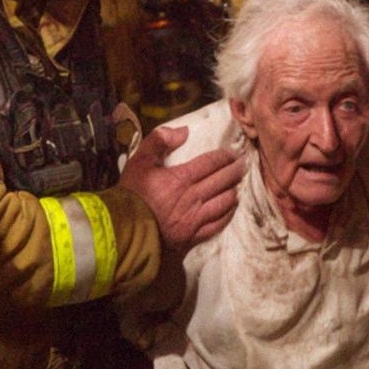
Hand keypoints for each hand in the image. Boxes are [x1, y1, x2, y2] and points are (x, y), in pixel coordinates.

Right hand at [119, 125, 243, 249]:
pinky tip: (231, 208)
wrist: (124, 231)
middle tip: (244, 165)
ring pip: (224, 202)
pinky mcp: (193, 236)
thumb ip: (159, 141)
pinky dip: (227, 214)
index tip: (234, 153)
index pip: (211, 163)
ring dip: (234, 191)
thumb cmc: (131, 195)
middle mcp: (193, 198)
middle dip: (235, 171)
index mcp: (181, 178)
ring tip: (239, 184)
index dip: (225, 157)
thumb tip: (184, 131)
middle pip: (222, 181)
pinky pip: (217, 225)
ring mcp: (195, 219)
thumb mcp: (139, 161)